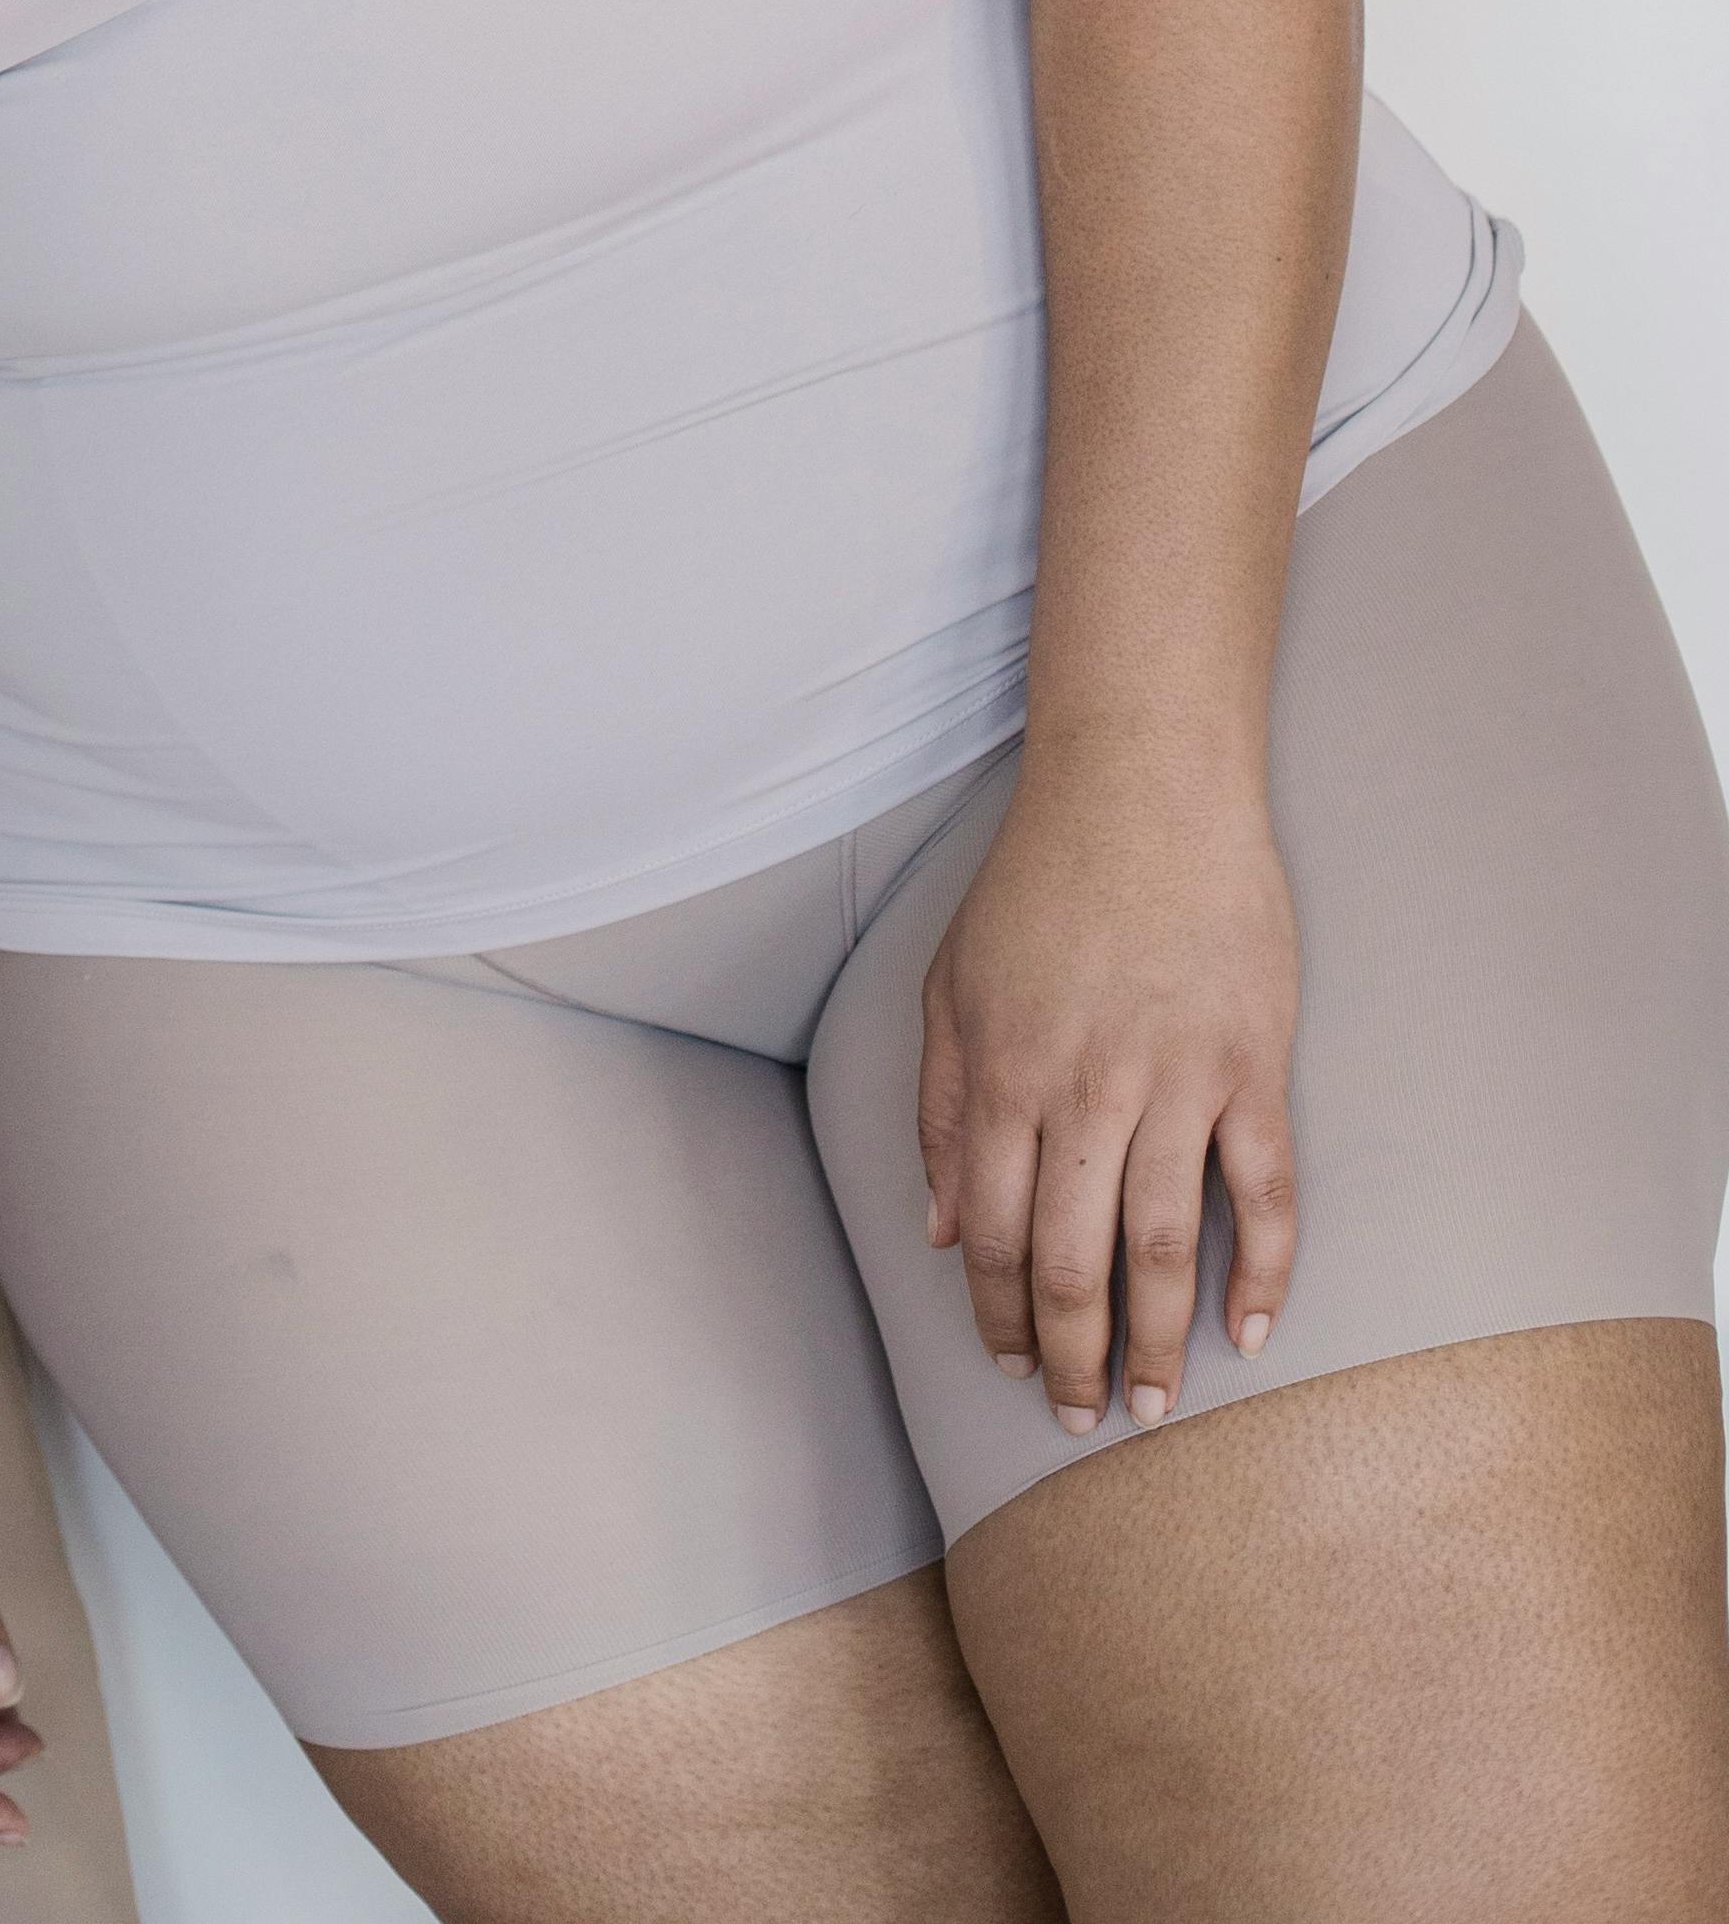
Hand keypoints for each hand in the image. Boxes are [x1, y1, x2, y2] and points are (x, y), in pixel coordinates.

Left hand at [916, 736, 1298, 1433]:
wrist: (1144, 788)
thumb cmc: (1040, 882)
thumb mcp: (953, 983)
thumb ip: (942, 1109)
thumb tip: (944, 1231)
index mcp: (1006, 1074)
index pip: (997, 1235)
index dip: (1000, 1315)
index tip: (1008, 1365)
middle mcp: (1087, 1092)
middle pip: (1076, 1262)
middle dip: (1072, 1357)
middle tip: (1078, 1418)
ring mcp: (1177, 1081)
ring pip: (1165, 1249)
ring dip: (1157, 1342)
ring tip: (1153, 1404)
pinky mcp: (1253, 1066)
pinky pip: (1265, 1194)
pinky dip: (1263, 1273)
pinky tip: (1251, 1333)